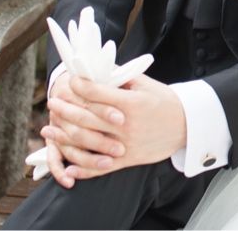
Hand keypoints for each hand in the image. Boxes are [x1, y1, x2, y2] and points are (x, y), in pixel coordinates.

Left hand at [46, 73, 186, 181]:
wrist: (187, 126)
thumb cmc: (165, 101)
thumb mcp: (146, 85)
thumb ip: (122, 78)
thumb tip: (98, 68)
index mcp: (131, 103)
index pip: (98, 94)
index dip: (80, 87)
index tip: (69, 82)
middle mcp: (126, 125)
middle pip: (88, 117)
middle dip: (66, 109)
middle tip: (52, 103)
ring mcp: (126, 144)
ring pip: (89, 143)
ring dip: (65, 137)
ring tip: (50, 130)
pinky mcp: (128, 160)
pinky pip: (101, 167)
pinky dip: (83, 169)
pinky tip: (68, 167)